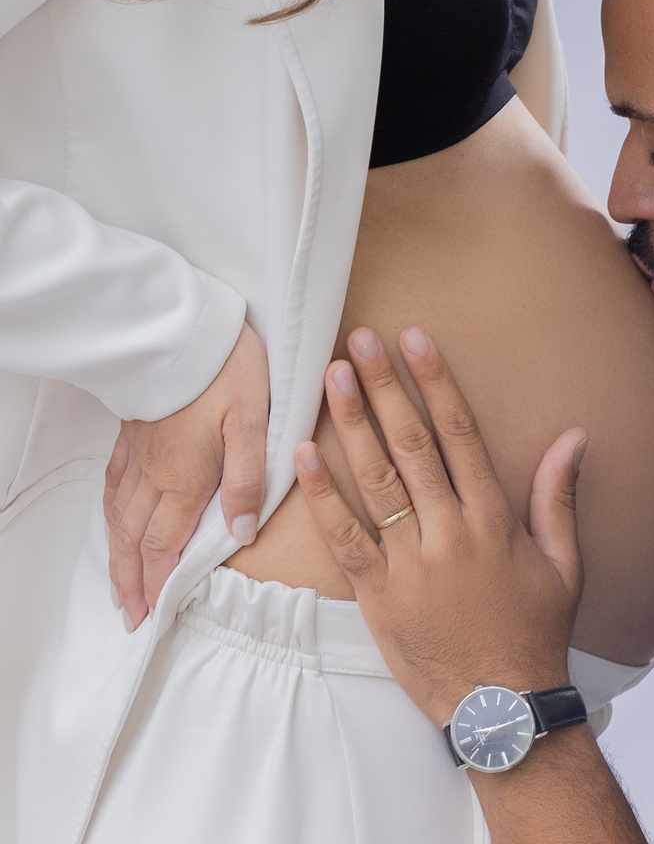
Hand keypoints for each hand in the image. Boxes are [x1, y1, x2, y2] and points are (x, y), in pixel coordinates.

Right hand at [104, 321, 268, 627]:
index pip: (164, 546)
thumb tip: (239, 534)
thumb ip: (247, 479)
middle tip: (128, 616)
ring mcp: (140, 452)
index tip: (149, 618)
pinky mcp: (134, 430)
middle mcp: (155, 473)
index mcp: (184, 478)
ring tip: (119, 581)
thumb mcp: (252, 422)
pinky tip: (114, 515)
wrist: (184, 326)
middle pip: (135, 539)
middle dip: (131, 582)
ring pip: (120, 515)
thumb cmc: (224, 370)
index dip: (157, 585)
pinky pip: (116, 481)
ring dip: (118, 553)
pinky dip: (112, 510)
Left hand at [293, 325, 586, 724]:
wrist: (503, 711)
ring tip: (333, 377)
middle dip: (386, 386)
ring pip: (377, 480)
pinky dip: (324, 496)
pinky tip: (305, 456)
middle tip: (362, 340)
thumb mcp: (564, 563)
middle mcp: (451, 532)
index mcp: (494, 519)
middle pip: (413, 443)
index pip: (461, 433)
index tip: (416, 340)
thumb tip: (575, 436)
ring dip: (353, 423)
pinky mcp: (380, 597)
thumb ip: (558, 495)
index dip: (436, 382)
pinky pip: (346, 539)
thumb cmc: (534, 634)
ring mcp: (412, 564)